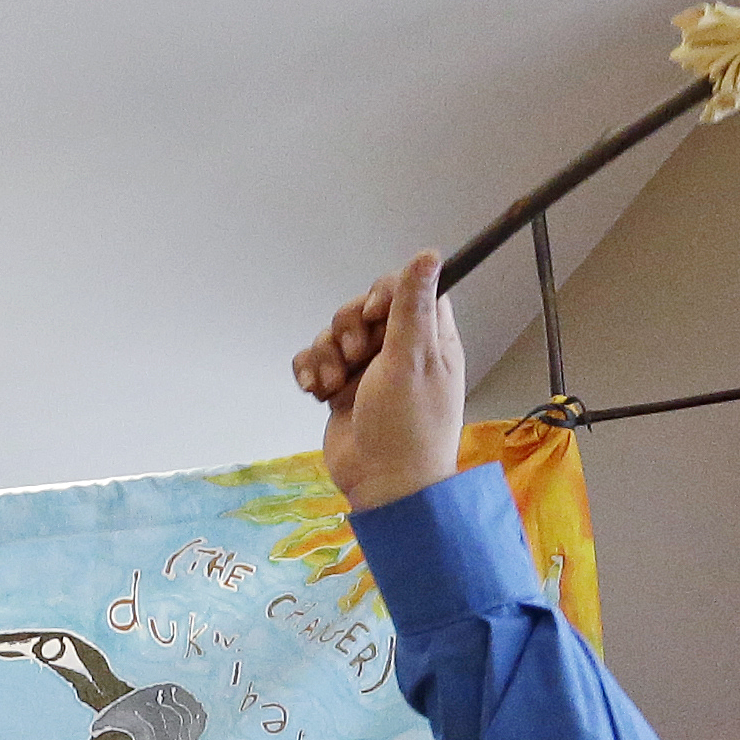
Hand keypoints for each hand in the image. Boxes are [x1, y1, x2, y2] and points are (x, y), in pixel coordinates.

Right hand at [294, 252, 463, 515]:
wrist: (383, 486)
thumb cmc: (408, 425)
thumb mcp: (412, 358)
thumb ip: (413, 305)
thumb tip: (431, 253)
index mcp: (429, 340)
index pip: (405, 290)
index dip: (384, 293)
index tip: (375, 311)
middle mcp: (398, 351)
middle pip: (361, 310)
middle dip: (347, 329)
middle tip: (356, 356)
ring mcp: (367, 372)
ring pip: (332, 335)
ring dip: (325, 354)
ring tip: (334, 384)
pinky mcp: (340, 391)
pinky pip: (313, 362)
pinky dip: (309, 371)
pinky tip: (315, 390)